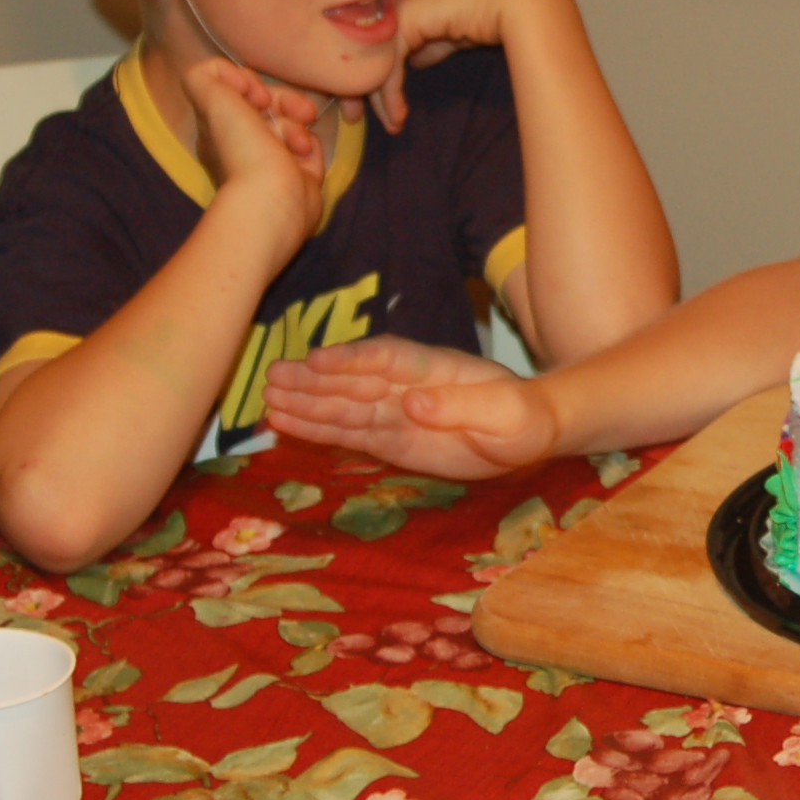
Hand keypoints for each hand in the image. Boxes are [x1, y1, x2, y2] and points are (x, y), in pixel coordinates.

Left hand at [182, 58, 322, 245]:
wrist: (273, 199)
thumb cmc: (241, 149)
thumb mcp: (210, 100)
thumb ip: (205, 76)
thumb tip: (232, 76)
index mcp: (218, 127)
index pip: (236, 89)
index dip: (249, 83)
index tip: (254, 93)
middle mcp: (243, 142)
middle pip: (268, 103)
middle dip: (284, 100)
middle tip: (297, 109)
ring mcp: (273, 158)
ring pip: (291, 120)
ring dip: (297, 125)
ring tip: (298, 142)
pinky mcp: (300, 172)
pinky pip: (310, 143)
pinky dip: (309, 145)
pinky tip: (304, 156)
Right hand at [262, 337, 554, 478]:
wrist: (531, 434)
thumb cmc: (525, 418)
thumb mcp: (507, 414)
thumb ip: (463, 407)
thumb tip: (414, 403)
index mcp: (435, 370)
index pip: (387, 359)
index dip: (353, 359)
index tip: (319, 360)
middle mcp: (407, 386)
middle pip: (355, 379)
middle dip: (315, 380)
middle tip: (272, 378)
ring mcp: (396, 412)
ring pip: (345, 406)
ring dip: (307, 403)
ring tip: (268, 400)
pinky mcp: (391, 439)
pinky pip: (349, 433)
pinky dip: (317, 430)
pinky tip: (284, 425)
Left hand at [368, 0, 557, 132]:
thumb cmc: (497, 11)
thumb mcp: (456, 31)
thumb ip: (432, 42)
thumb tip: (414, 59)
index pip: (373, 32)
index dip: (368, 67)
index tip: (366, 100)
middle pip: (362, 43)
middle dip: (357, 83)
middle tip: (354, 116)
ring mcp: (396, 2)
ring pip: (370, 55)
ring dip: (374, 96)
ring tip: (389, 124)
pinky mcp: (403, 19)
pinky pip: (387, 63)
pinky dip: (390, 94)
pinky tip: (398, 115)